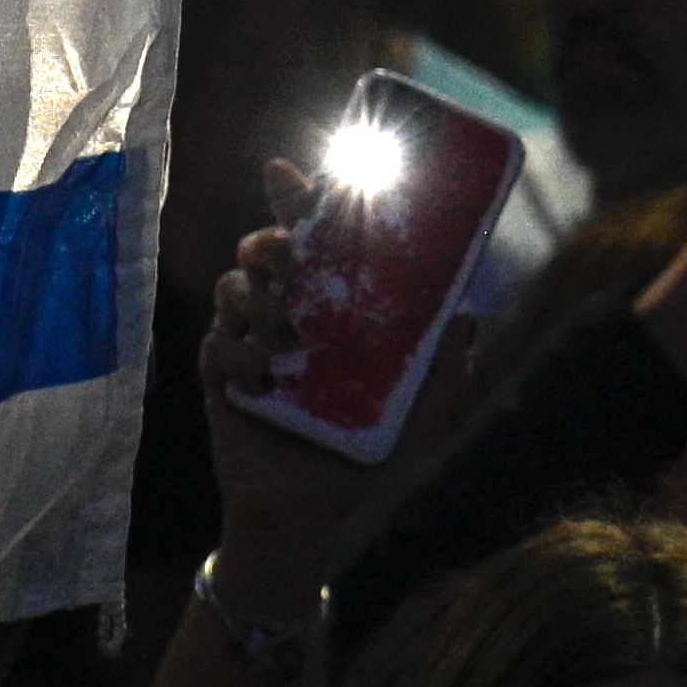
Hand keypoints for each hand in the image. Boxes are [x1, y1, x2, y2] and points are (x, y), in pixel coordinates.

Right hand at [190, 162, 440, 612]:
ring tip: (285, 325)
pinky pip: (218, 345)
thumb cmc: (362, 455)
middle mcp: (284, 315)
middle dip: (267, 237)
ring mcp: (249, 343)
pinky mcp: (221, 378)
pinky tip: (263, 375)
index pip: (309, 240)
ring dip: (255, 293)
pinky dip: (240, 352)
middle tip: (286, 248)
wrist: (310, 514)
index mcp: (327, 309)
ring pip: (234, 287)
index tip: (291, 172)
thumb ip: (445, 367)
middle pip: (263, 251)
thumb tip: (468, 313)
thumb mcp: (418, 411)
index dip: (296, 200)